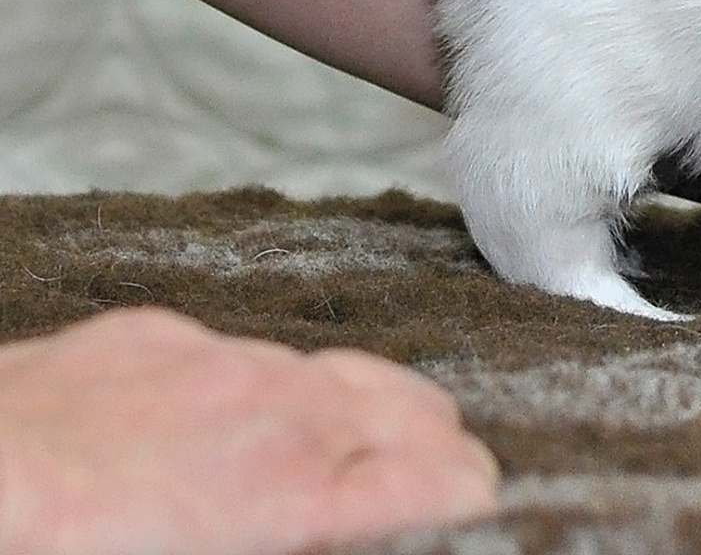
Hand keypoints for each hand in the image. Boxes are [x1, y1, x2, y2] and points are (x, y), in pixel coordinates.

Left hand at [0, 308, 498, 554]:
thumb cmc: (60, 547)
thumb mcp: (226, 551)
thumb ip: (306, 536)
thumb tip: (349, 524)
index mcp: (293, 488)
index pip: (446, 475)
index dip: (472, 499)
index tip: (475, 514)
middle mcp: (273, 408)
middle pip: (419, 409)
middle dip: (441, 453)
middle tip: (443, 489)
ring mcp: (216, 359)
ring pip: (340, 373)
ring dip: (362, 418)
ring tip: (358, 457)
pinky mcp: (156, 332)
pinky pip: (248, 353)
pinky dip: (266, 390)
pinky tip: (234, 427)